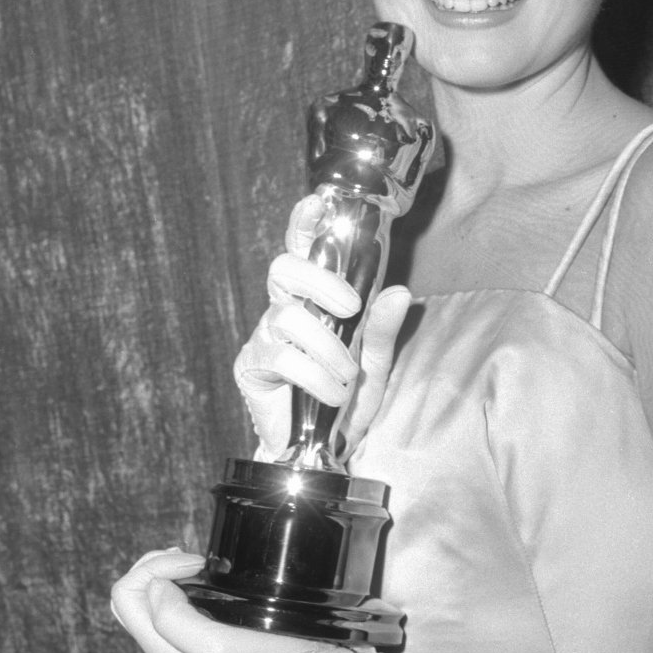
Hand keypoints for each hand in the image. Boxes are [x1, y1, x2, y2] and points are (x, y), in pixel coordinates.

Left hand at [109, 546, 336, 652]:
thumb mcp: (218, 648)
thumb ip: (175, 621)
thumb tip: (155, 587)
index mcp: (162, 650)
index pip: (126, 595)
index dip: (156, 568)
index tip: (197, 565)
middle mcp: (167, 646)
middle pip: (130, 594)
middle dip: (153, 565)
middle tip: (192, 559)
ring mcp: (185, 640)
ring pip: (148, 595)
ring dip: (167, 569)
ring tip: (198, 563)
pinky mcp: (204, 632)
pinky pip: (173, 600)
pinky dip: (182, 578)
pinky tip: (206, 574)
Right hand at [233, 194, 410, 455]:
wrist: (324, 450)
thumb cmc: (347, 396)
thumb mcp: (376, 362)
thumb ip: (383, 327)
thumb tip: (400, 291)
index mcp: (314, 298)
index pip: (303, 249)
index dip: (304, 223)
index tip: (316, 202)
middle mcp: (285, 308)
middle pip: (283, 268)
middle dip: (320, 281)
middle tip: (351, 306)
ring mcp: (265, 335)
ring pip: (288, 316)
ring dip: (327, 348)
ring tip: (347, 377)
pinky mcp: (251, 366)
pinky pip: (280, 357)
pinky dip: (314, 375)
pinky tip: (331, 393)